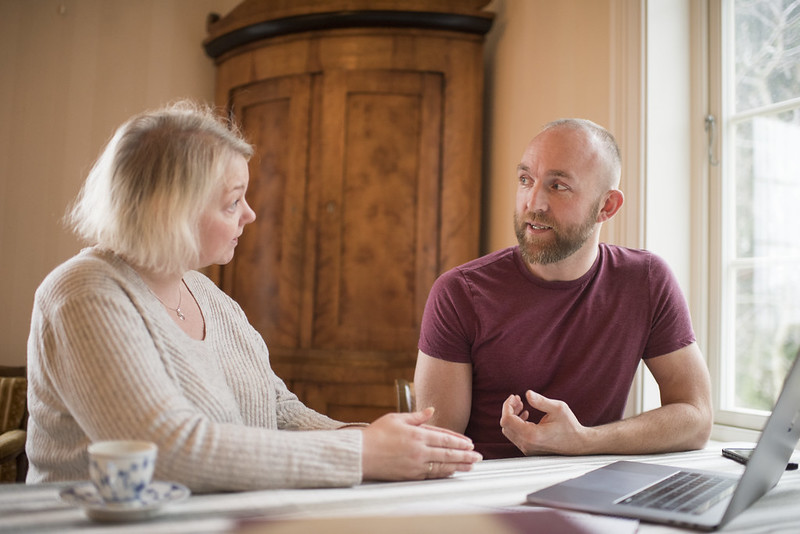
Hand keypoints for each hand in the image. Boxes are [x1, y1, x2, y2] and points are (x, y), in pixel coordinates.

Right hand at [361, 407, 481, 480]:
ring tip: (470, 466)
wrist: (360, 454)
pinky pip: (432, 474)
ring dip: (458, 466)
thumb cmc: (376, 434)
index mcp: (417, 434)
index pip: (444, 437)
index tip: (470, 443)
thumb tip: (431, 410)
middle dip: (465, 455)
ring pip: (442, 466)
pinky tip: (451, 472)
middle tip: (478, 457)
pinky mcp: (410, 475)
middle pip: (448, 453)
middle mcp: (419, 450)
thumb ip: (416, 416)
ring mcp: (415, 464)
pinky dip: (444, 473)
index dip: (459, 441)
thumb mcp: (396, 418)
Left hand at [500, 390, 588, 455]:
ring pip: (509, 431)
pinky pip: (515, 436)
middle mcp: (527, 444)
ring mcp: (527, 449)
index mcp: (532, 435)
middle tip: (518, 399)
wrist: (579, 444)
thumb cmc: (570, 426)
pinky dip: (516, 424)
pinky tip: (526, 416)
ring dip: (512, 417)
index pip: (507, 419)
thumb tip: (527, 394)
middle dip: (509, 410)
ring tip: (522, 406)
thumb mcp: (558, 409)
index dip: (507, 406)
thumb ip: (541, 401)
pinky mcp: (529, 450)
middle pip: (505, 425)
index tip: (514, 397)